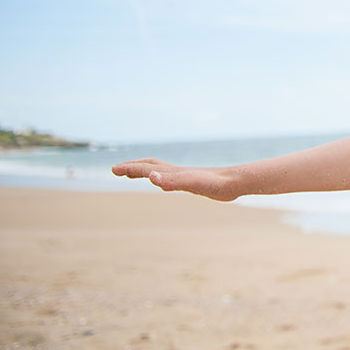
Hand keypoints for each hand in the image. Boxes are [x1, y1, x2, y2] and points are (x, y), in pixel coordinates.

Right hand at [112, 158, 239, 200]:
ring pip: (162, 172)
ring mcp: (187, 177)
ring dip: (147, 171)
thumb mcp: (191, 184)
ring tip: (137, 174)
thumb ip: (172, 181)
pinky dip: (164, 179)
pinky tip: (166, 183)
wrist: (237, 182)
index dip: (129, 169)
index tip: (113, 170)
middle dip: (133, 167)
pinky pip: (174, 179)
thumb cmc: (216, 184)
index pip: (146, 169)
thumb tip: (151, 177)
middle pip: (151, 166)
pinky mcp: (196, 183)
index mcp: (173, 173)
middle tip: (118, 170)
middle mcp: (178, 173)